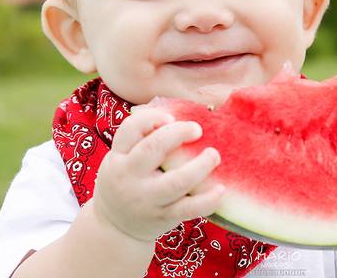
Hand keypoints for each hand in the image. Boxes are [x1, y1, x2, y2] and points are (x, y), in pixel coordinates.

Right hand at [91, 105, 224, 242]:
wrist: (116, 227)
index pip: (130, 129)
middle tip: (197, 129)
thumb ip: (141, 137)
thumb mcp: (121, 158)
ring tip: (214, 154)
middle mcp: (130, 177)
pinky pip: (188, 209)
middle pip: (152, 148)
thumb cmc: (126, 180)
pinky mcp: (163, 217)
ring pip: (175, 181)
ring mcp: (147, 199)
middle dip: (178, 133)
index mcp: (118, 157)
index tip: (171, 118)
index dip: (152, 118)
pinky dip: (207, 200)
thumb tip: (179, 109)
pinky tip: (221, 189)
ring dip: (200, 166)